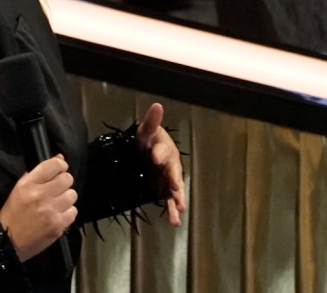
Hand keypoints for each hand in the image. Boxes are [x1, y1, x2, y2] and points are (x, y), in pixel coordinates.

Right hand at [0, 155, 77, 261]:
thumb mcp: (19, 189)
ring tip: (57, 204)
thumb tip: (59, 158)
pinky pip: (73, 211)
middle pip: (67, 179)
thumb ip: (39, 174)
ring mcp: (51, 210)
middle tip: (57, 189)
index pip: (54, 165)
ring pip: (72, 195)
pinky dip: (67, 213)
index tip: (60, 170)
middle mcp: (40, 195)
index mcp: (28, 184)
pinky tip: (58, 215)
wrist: (7, 241)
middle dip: (64, 183)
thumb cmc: (13, 213)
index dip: (61, 165)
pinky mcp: (58, 225)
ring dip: (66, 198)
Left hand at [135, 103, 186, 225]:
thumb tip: (157, 105)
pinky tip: (176, 221)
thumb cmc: (148, 140)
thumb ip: (150, 122)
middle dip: (172, 179)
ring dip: (177, 198)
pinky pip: (170, 200)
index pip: (161, 150)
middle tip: (172, 186)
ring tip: (180, 209)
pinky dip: (173, 210)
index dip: (158, 153)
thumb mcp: (145, 132)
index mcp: (164, 148)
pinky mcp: (165, 189)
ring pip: (175, 189)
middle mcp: (170, 164)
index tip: (154, 157)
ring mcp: (168, 178)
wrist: (150, 152)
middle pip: (172, 171)